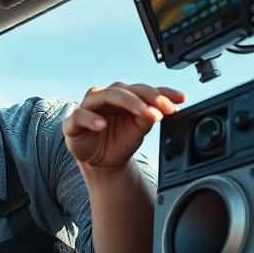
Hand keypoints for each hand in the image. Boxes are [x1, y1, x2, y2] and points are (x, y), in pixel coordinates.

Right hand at [64, 82, 184, 170]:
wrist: (104, 163)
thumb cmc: (120, 141)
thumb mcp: (139, 130)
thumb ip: (148, 117)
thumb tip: (160, 108)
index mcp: (124, 96)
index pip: (144, 89)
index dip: (162, 93)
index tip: (179, 99)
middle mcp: (106, 96)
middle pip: (125, 90)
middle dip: (146, 98)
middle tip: (162, 110)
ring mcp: (89, 107)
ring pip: (104, 96)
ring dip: (125, 102)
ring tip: (142, 112)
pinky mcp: (73, 122)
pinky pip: (81, 115)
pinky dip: (91, 119)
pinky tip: (102, 124)